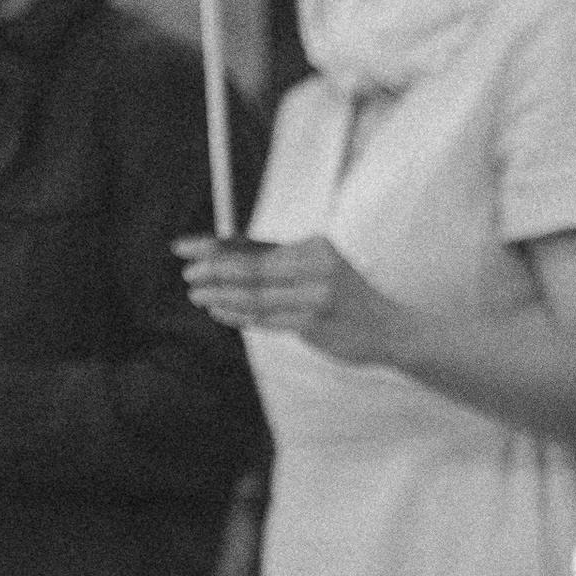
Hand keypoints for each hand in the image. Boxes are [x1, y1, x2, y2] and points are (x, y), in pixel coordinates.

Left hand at [177, 231, 403, 368]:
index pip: (255, 246)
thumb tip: (226, 253)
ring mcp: (316, 297)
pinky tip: (220, 311)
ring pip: (255, 296)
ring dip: (221, 295)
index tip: (184, 248)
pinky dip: (239, 315)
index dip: (215, 247)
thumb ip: (279, 261)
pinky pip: (266, 319)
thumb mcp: (319, 268)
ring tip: (196, 294)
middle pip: (252, 269)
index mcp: (315, 246)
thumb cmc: (347, 297)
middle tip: (187, 273)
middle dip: (214, 270)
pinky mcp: (314, 325)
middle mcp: (316, 267)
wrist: (390, 329)